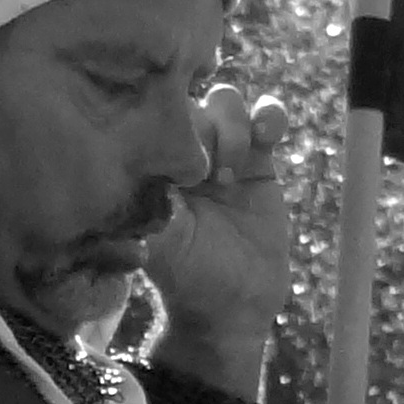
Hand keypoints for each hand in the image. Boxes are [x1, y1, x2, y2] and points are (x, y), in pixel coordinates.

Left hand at [143, 84, 292, 403]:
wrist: (231, 305)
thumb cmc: (186, 278)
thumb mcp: (159, 244)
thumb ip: (147, 207)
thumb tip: (133, 171)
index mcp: (150, 163)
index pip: (151, 114)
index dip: (166, 120)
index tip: (178, 158)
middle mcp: (183, 151)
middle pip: (191, 98)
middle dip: (201, 127)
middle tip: (207, 175)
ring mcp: (224, 151)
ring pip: (226, 101)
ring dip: (232, 126)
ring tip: (232, 172)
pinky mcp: (261, 159)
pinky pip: (267, 116)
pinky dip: (269, 114)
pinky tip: (268, 135)